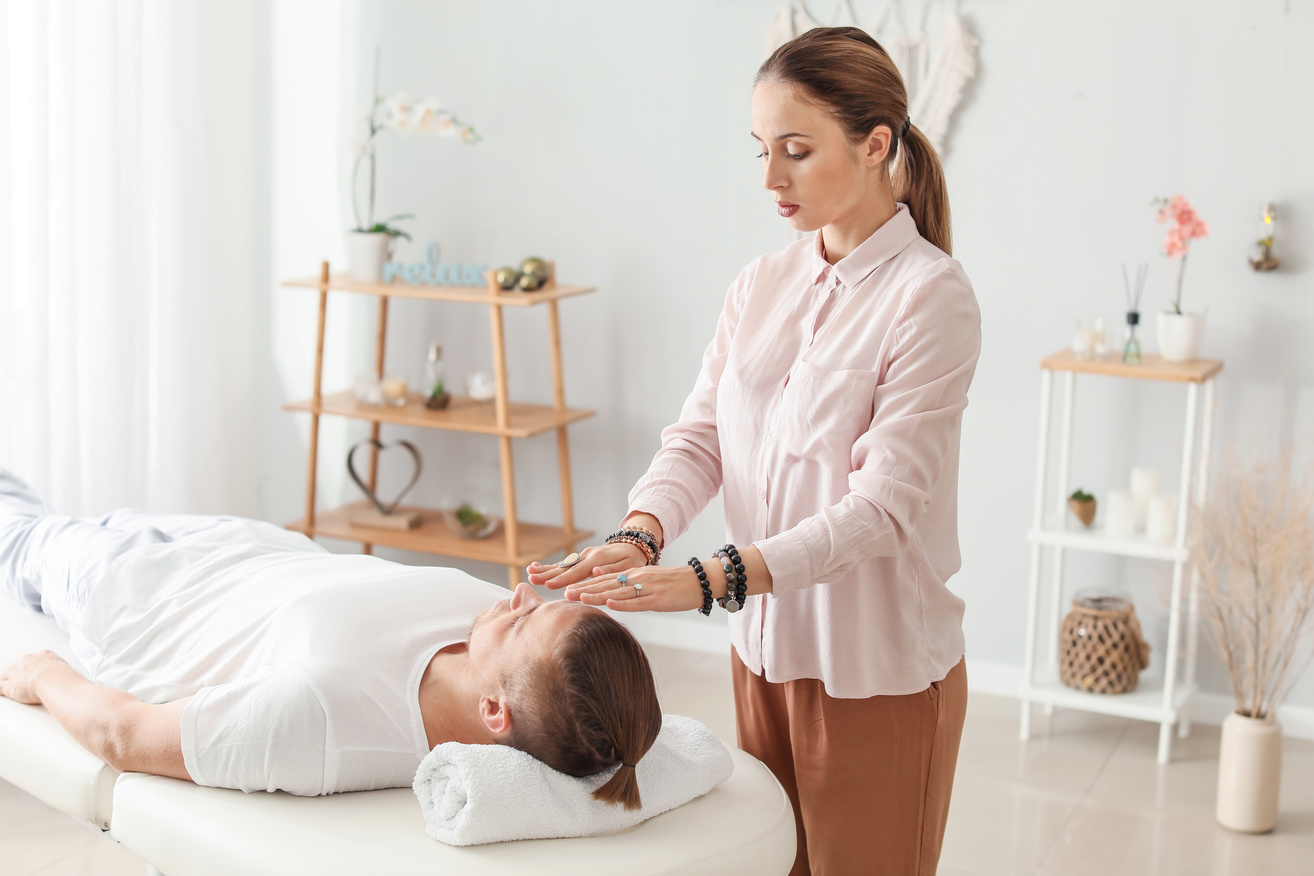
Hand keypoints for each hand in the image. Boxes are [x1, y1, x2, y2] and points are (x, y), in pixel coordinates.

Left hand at [0, 650, 69, 704]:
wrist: (55, 682)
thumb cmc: (65, 678)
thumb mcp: (68, 671)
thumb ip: (64, 674)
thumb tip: (72, 682)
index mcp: (43, 656)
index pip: (34, 660)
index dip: (32, 667)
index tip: (35, 672)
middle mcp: (28, 662)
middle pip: (18, 666)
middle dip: (18, 672)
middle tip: (21, 679)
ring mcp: (18, 674)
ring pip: (6, 675)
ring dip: (6, 680)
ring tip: (8, 683)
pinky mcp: (9, 687)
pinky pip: (0, 687)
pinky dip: (0, 690)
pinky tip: (2, 691)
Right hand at [527, 542, 646, 589]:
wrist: (634, 546)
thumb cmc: (633, 559)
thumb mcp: (628, 565)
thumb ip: (612, 570)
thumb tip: (596, 573)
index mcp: (598, 559)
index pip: (578, 572)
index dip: (564, 580)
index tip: (550, 585)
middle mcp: (587, 556)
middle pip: (565, 568)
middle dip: (548, 574)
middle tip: (532, 579)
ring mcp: (583, 556)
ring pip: (561, 565)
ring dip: (545, 569)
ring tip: (530, 573)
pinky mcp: (580, 558)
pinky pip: (563, 563)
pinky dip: (549, 566)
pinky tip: (536, 567)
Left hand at [564, 564, 710, 612]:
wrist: (698, 581)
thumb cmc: (671, 583)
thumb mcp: (645, 578)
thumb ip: (624, 579)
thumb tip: (599, 576)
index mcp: (633, 574)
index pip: (604, 579)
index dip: (585, 584)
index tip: (566, 588)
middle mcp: (637, 578)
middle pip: (606, 584)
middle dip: (585, 589)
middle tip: (564, 593)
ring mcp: (647, 588)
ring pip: (618, 592)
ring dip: (598, 595)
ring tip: (580, 597)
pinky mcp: (658, 599)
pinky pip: (638, 602)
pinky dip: (623, 602)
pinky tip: (610, 603)